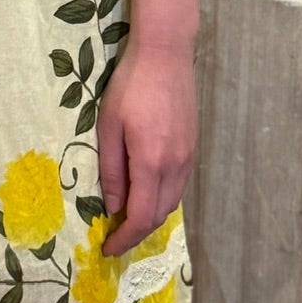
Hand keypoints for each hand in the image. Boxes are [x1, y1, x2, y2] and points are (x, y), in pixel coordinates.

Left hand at [97, 37, 196, 255]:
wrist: (166, 53)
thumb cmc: (130, 85)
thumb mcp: (109, 126)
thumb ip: (111, 169)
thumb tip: (114, 206)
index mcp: (151, 162)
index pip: (141, 217)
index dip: (125, 239)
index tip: (108, 249)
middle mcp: (175, 165)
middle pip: (160, 214)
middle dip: (137, 233)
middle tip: (115, 238)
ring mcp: (188, 156)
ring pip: (172, 201)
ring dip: (151, 216)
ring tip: (128, 219)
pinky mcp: (192, 146)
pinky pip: (178, 184)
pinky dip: (162, 198)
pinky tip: (146, 192)